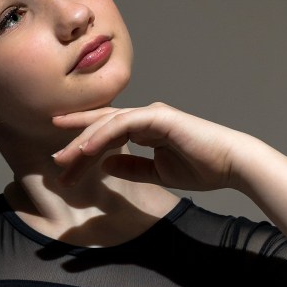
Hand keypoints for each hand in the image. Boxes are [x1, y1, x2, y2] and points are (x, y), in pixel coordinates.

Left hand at [51, 104, 249, 191]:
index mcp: (145, 127)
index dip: (82, 140)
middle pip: (101, 126)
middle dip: (76, 143)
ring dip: (84, 141)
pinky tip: (86, 150)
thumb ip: (132, 167)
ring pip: (108, 124)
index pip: (107, 132)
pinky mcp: (159, 117)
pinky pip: (123, 124)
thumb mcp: (158, 172)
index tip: (62, 156)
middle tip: (55, 161)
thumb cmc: (202, 167)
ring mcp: (151, 114)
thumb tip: (105, 165)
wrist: (232, 164)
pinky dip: (103, 136)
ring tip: (65, 159)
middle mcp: (145, 116)